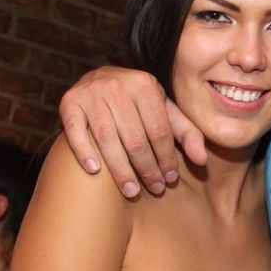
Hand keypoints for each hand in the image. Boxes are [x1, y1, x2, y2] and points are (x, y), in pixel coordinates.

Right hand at [59, 66, 205, 197]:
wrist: (99, 79)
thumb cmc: (137, 103)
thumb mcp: (164, 110)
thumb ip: (186, 132)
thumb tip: (202, 159)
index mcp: (145, 84)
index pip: (159, 130)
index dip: (166, 158)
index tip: (170, 179)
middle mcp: (117, 85)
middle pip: (135, 138)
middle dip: (147, 168)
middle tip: (154, 189)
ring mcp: (90, 93)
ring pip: (107, 139)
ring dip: (120, 170)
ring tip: (131, 191)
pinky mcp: (69, 101)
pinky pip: (75, 131)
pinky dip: (84, 152)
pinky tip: (95, 171)